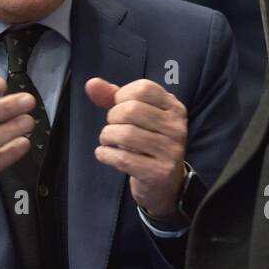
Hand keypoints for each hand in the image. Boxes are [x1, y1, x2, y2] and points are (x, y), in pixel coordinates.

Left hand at [86, 77, 187, 219]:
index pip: (143, 88)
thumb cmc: (147, 143)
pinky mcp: (159, 172)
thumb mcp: (135, 117)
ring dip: (107, 136)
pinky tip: (104, 154)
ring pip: (125, 134)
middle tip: (112, 127)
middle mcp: (177, 127)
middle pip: (132, 110)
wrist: (166, 184)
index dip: (122, 95)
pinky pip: (122, 158)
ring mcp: (170, 151)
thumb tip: (91, 83)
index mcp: (174, 108)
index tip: (119, 107)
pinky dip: (106, 154)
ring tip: (107, 141)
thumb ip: (113, 97)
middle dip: (112, 118)